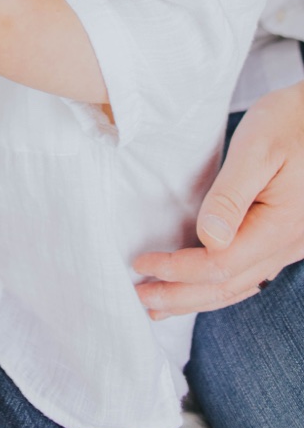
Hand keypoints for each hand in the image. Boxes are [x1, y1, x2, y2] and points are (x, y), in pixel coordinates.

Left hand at [136, 82, 303, 315]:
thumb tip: (210, 239)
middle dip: (181, 295)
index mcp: (282, 226)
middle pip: (229, 285)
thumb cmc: (291, 122)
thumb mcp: (258, 148)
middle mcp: (291, 244)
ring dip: (198, 297)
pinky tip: (199, 285)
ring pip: (241, 285)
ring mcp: (291, 244)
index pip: (220, 264)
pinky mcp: (286, 236)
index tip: (140, 263)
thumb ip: (232, 196)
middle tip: (139, 299)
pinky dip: (219, 284)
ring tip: (160, 305)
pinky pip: (251, 272)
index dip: (177, 270)